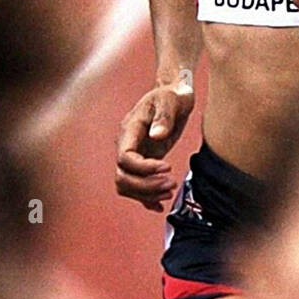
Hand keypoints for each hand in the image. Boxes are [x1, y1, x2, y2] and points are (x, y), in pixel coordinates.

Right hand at [115, 82, 194, 209]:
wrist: (175, 94)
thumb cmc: (172, 95)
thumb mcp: (171, 100)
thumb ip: (164, 116)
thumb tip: (157, 135)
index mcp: (130, 130)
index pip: (125, 158)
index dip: (144, 168)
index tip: (168, 167)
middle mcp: (127, 145)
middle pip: (123, 177)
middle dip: (146, 185)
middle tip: (171, 183)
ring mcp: (134, 155)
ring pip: (127, 185)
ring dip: (147, 194)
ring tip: (171, 189)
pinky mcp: (144, 163)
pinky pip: (136, 187)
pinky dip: (146, 199)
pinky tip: (160, 205)